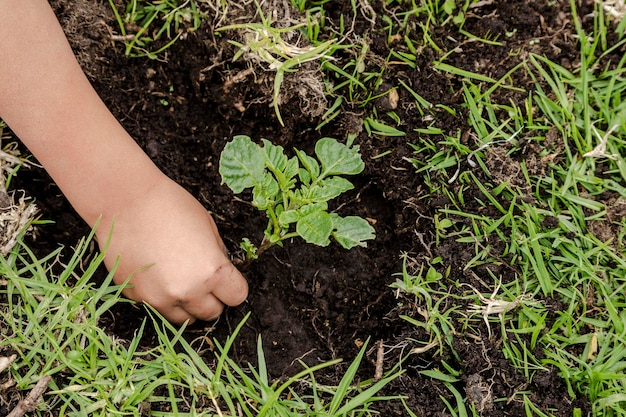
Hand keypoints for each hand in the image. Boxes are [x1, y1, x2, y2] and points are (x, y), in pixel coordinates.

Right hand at [96, 175, 247, 324]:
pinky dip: (162, 298)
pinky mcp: (137, 298)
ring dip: (188, 304)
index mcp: (211, 271)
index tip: (228, 280)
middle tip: (204, 280)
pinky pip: (157, 308)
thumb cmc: (170, 206)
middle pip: (212, 313)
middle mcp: (188, 291)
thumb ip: (218, 255)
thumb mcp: (208, 226)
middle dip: (212, 299)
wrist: (124, 201)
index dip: (234, 287)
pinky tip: (157, 274)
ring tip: (180, 280)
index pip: (237, 297)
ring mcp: (160, 298)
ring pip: (184, 319)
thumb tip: (223, 273)